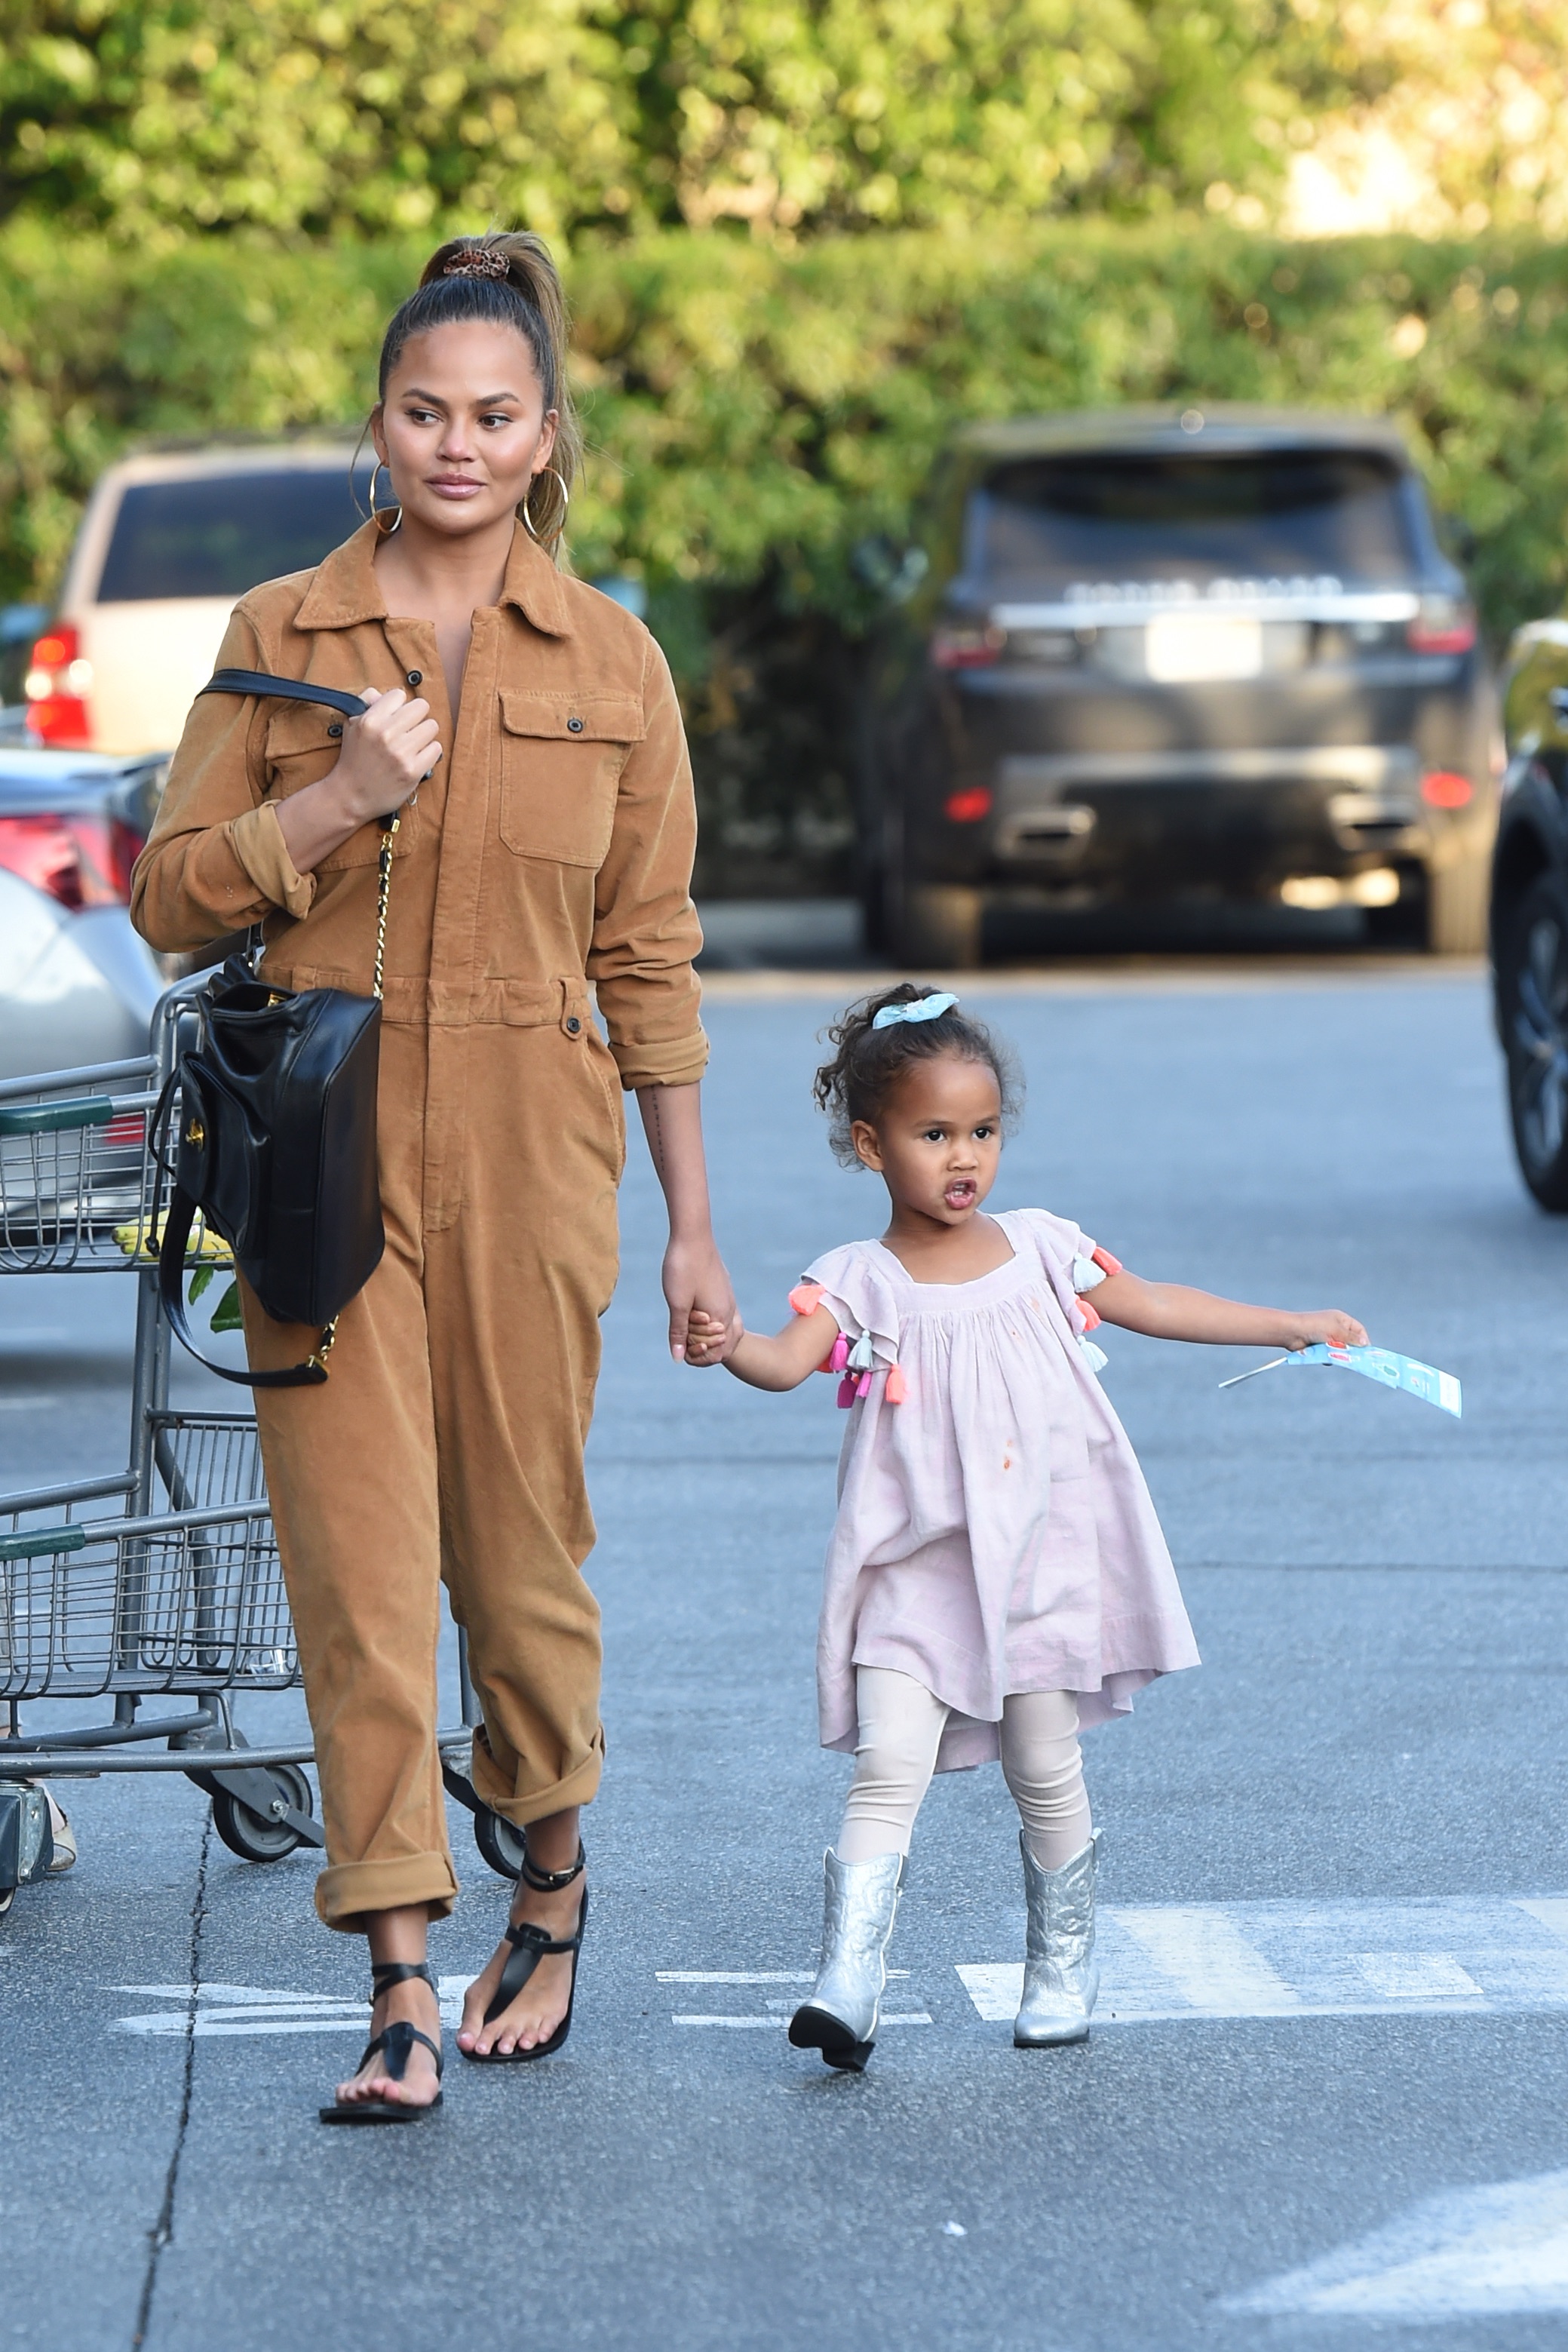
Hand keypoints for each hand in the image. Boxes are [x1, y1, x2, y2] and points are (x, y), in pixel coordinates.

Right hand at [329, 687, 441, 825]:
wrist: (350, 796)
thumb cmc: (353, 759)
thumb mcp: (351, 724)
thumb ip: (367, 702)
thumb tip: (388, 695)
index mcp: (370, 720)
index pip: (400, 695)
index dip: (398, 706)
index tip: (395, 717)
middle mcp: (386, 734)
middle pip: (421, 707)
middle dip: (415, 718)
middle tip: (408, 730)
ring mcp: (401, 753)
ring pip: (432, 726)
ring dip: (424, 735)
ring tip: (412, 745)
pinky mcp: (413, 771)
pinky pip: (436, 749)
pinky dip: (429, 753)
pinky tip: (416, 758)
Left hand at [661, 1232, 738, 1362]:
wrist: (692, 1235)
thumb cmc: (683, 1268)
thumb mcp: (676, 1304)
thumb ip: (679, 1333)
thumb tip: (678, 1358)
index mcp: (721, 1317)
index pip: (719, 1354)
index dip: (698, 1357)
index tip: (680, 1344)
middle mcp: (730, 1311)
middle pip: (724, 1346)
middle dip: (703, 1348)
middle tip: (682, 1333)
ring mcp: (729, 1300)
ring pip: (725, 1331)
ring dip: (706, 1335)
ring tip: (687, 1324)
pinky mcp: (723, 1291)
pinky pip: (723, 1317)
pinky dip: (709, 1323)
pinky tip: (693, 1312)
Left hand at [1283, 1309, 1367, 1350]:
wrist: (1291, 1332)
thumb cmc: (1314, 1327)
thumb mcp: (1336, 1331)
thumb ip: (1351, 1338)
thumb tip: (1365, 1343)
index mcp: (1341, 1320)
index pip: (1359, 1331)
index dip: (1362, 1341)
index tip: (1365, 1352)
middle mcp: (1336, 1328)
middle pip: (1350, 1342)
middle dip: (1350, 1350)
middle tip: (1352, 1358)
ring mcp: (1327, 1337)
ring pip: (1340, 1350)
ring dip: (1337, 1354)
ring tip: (1333, 1354)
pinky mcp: (1320, 1347)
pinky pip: (1329, 1355)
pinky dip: (1328, 1357)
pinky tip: (1324, 1357)